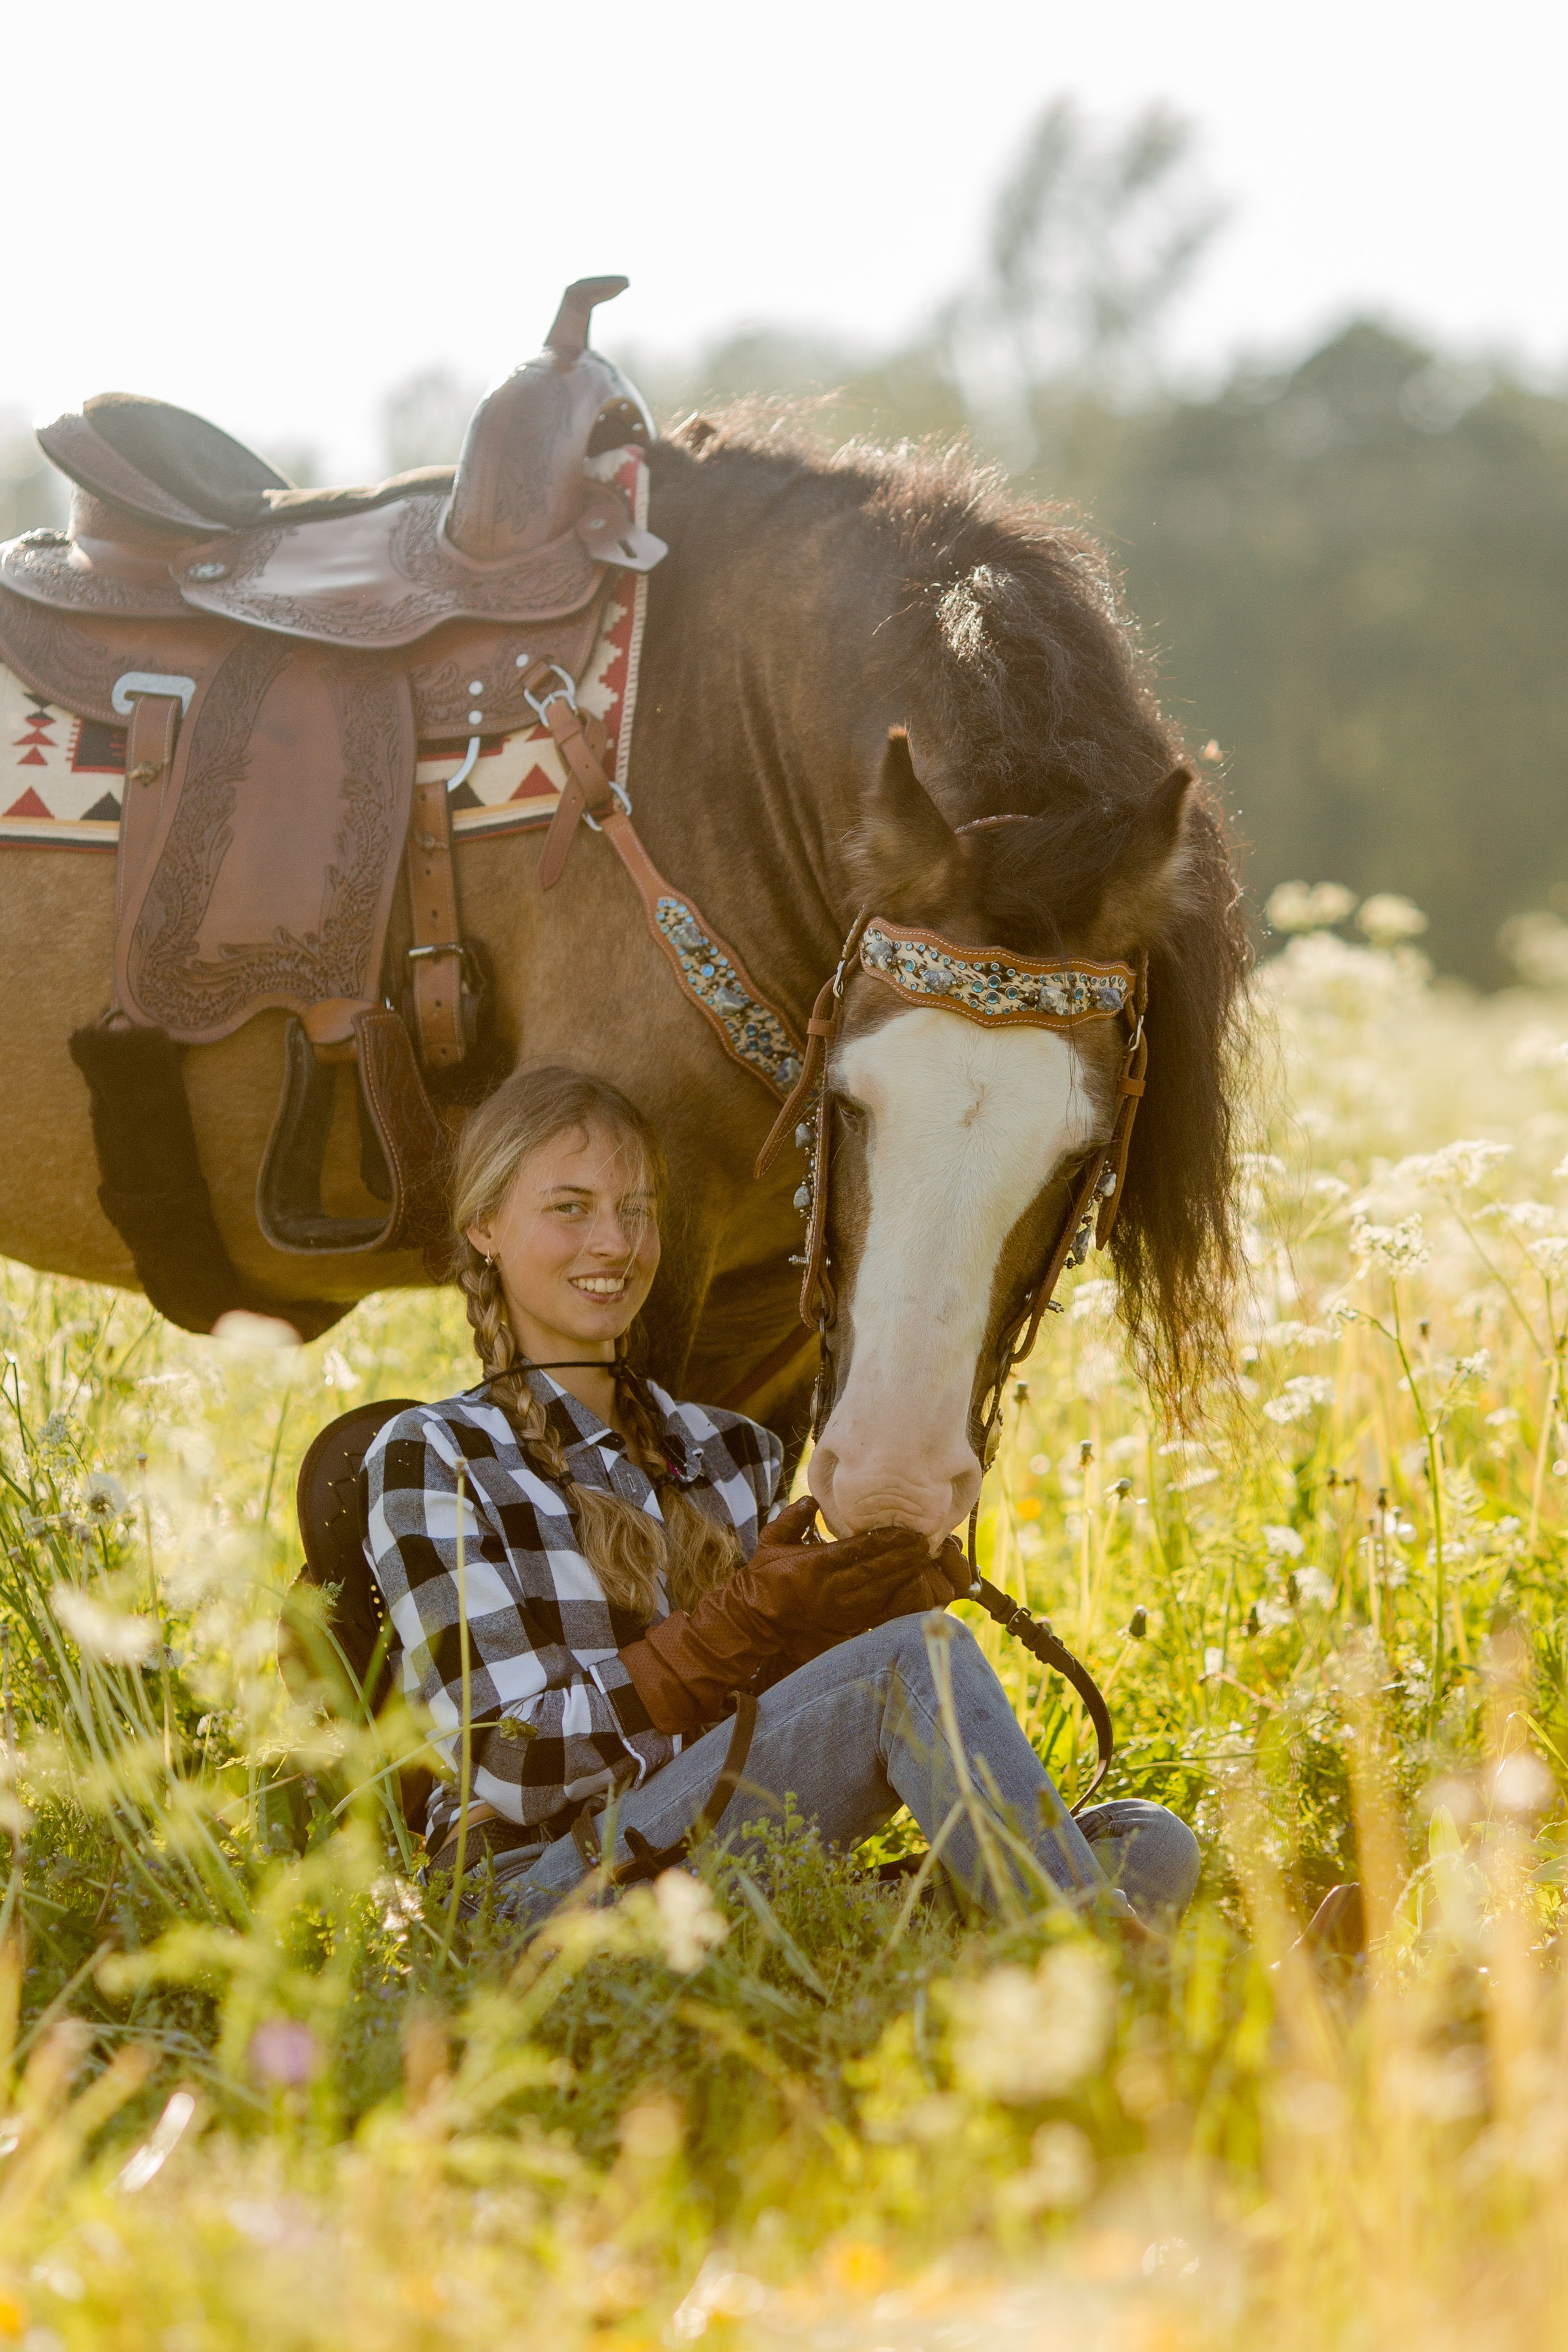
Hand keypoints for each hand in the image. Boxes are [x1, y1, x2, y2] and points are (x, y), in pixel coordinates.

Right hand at [753, 1500, 967, 1663]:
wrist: (756, 1617)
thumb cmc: (764, 1576)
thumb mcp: (772, 1541)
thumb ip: (793, 1518)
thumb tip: (812, 1500)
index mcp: (816, 1566)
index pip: (859, 1550)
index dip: (887, 1540)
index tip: (908, 1530)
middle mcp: (831, 1589)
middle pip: (877, 1570)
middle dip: (904, 1556)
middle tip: (927, 1542)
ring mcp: (841, 1609)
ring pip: (881, 1590)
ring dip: (905, 1575)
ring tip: (925, 1560)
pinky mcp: (846, 1623)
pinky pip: (877, 1610)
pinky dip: (896, 1597)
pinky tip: (912, 1585)